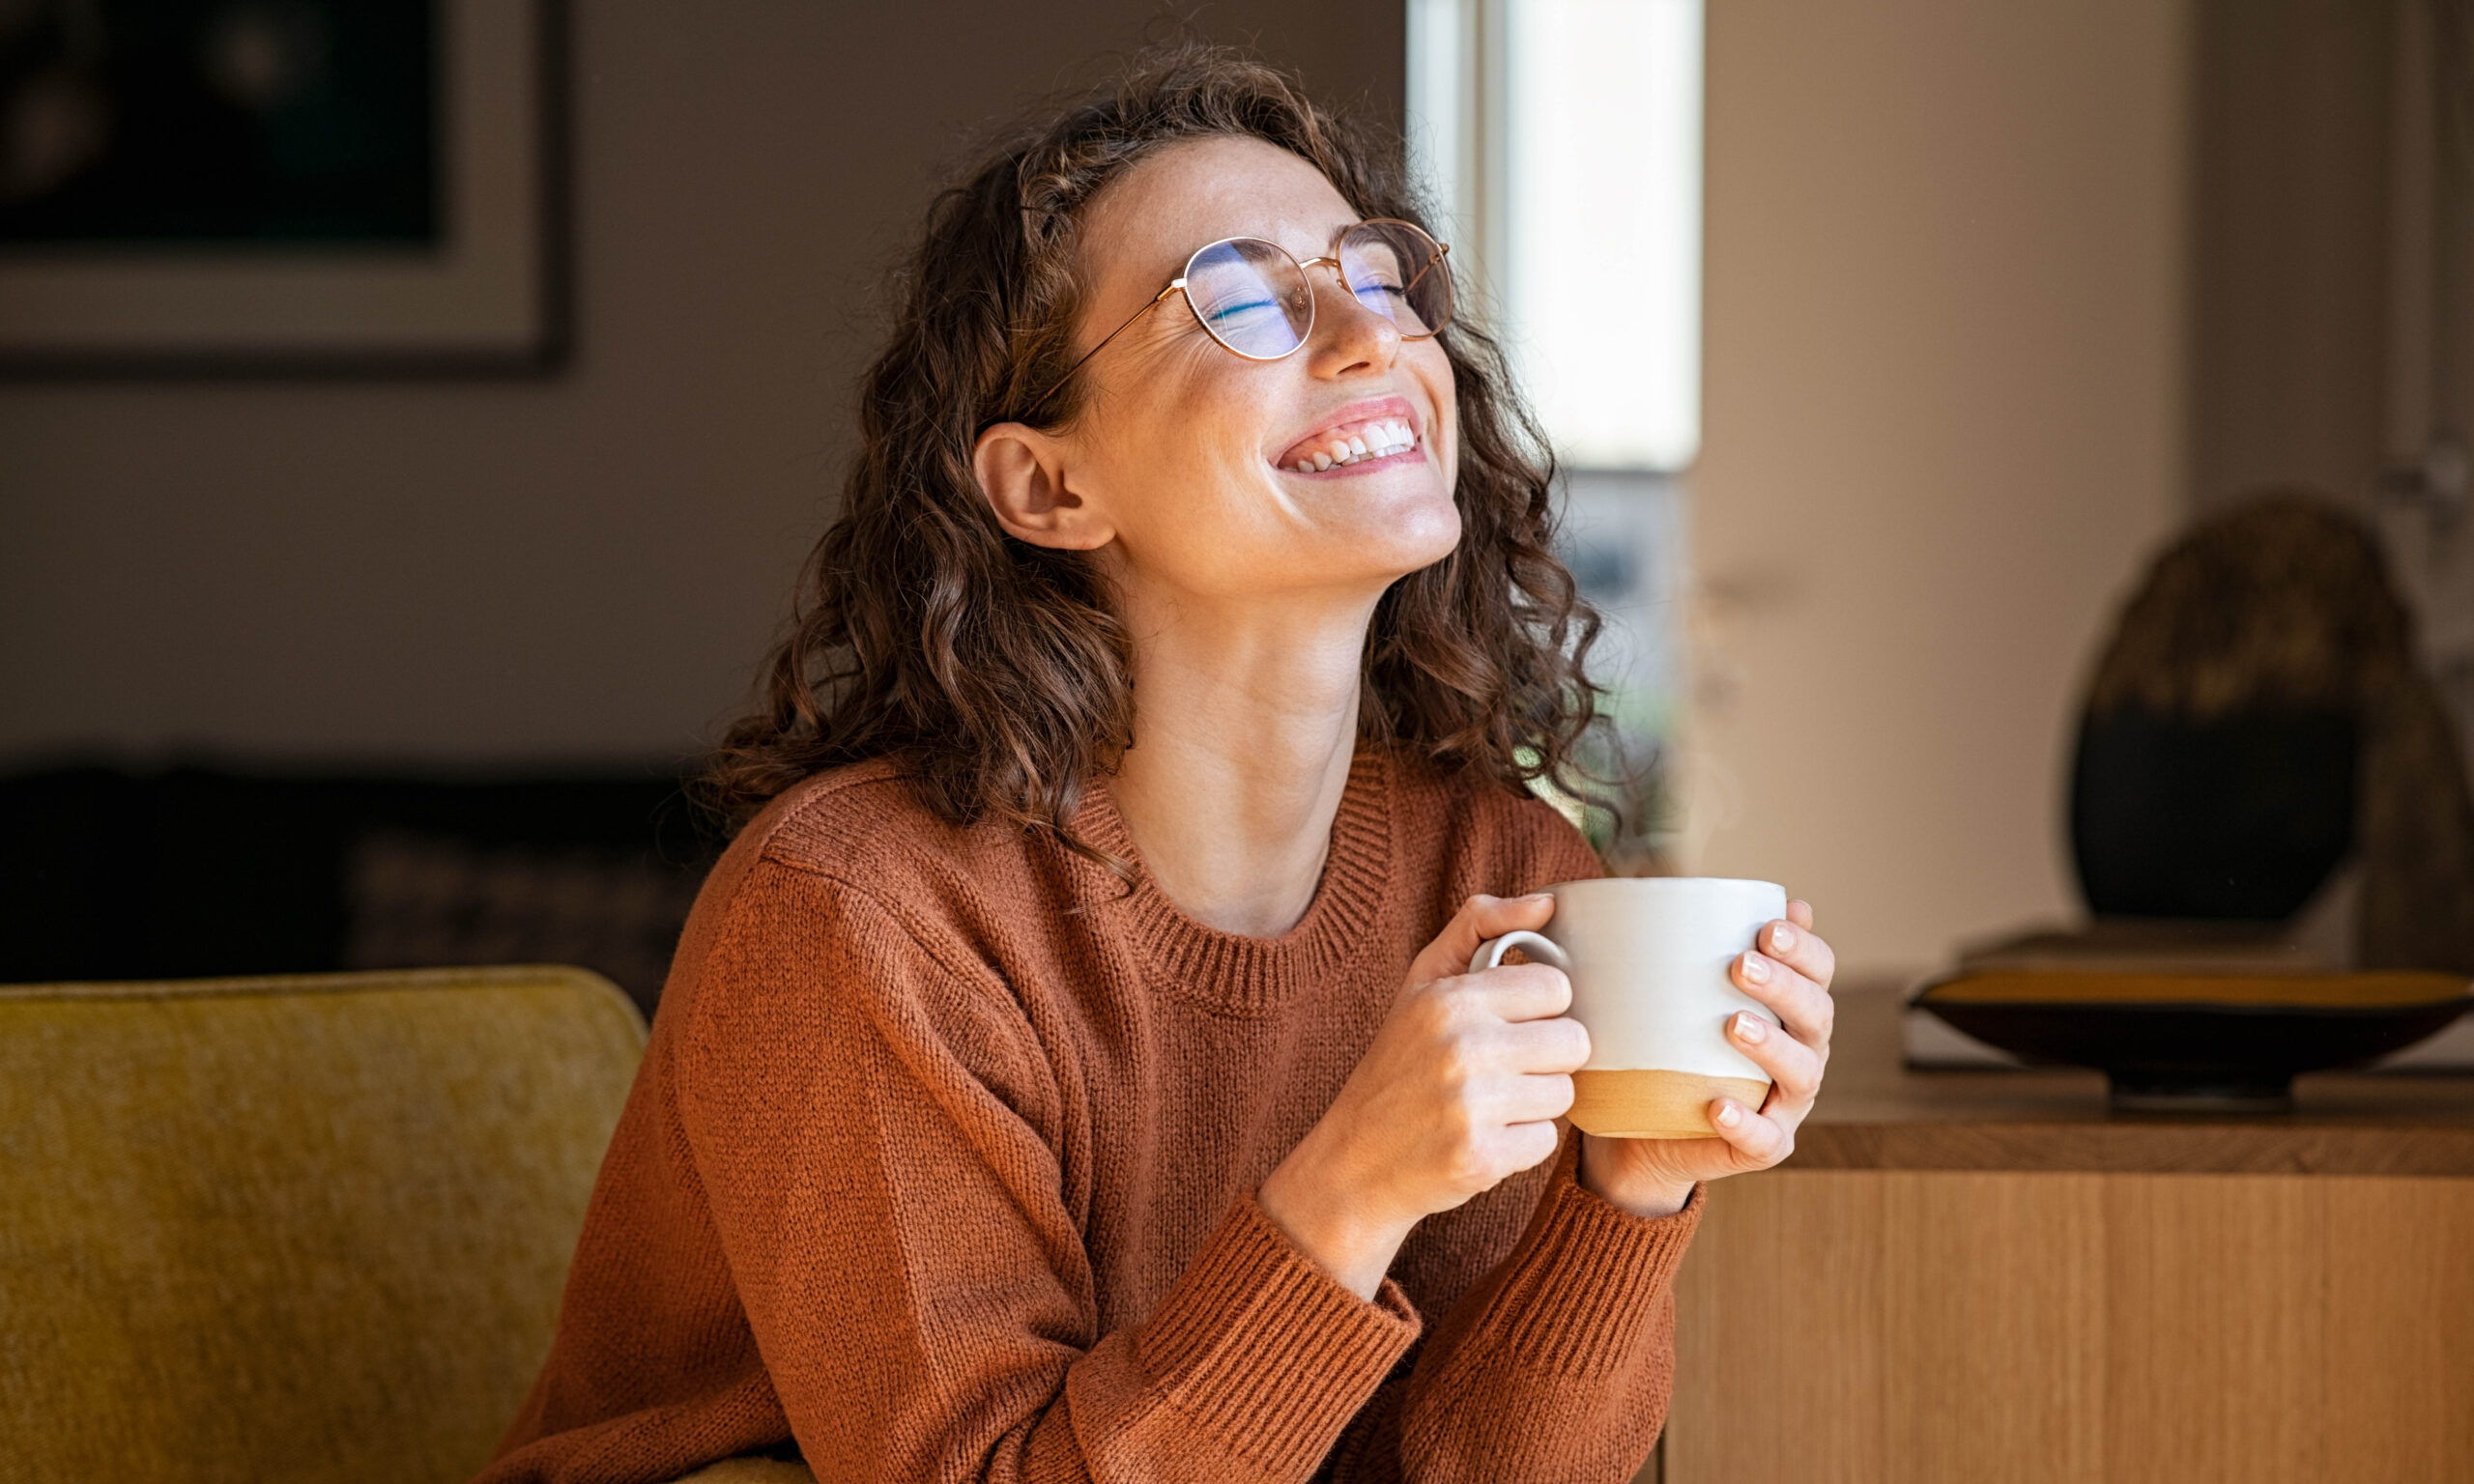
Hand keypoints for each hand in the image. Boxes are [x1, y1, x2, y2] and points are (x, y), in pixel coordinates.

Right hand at [1259, 892, 1590, 1297]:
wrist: (1354, 1161)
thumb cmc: (1398, 1064)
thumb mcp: (1422, 983)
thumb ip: (1479, 926)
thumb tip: (1547, 902)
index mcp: (1451, 999)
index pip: (1556, 988)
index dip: (1540, 1008)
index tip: (1510, 1024)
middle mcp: (1462, 1048)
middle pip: (1573, 1042)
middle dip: (1546, 1058)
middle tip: (1504, 1069)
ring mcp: (1472, 1106)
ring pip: (1564, 1094)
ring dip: (1535, 1103)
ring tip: (1490, 1104)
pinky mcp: (1482, 1158)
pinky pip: (1546, 1141)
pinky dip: (1521, 1144)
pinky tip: (1483, 1137)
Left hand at [1579, 900, 1835, 1217]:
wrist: (1645, 1130)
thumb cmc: (1668, 1046)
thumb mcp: (1675, 994)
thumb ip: (1692, 947)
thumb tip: (1689, 889)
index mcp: (1791, 1010)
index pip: (1818, 972)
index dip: (1804, 949)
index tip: (1767, 927)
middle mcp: (1802, 1053)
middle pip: (1816, 1016)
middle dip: (1785, 986)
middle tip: (1740, 966)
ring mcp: (1786, 1104)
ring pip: (1802, 1074)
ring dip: (1772, 1047)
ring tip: (1734, 1025)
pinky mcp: (1763, 1146)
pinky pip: (1764, 1139)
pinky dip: (1746, 1122)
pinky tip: (1720, 1106)